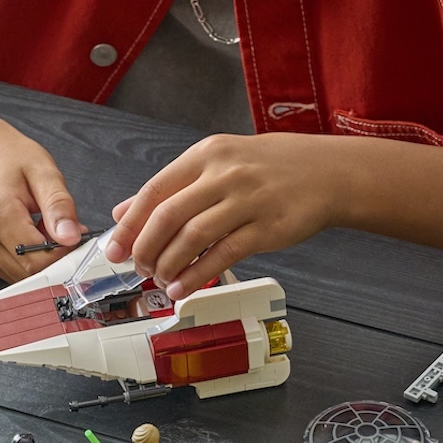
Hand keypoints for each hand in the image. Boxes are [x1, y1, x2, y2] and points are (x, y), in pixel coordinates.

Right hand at [0, 119, 85, 279]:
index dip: (63, 253)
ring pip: (18, 276)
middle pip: (28, 272)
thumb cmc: (6, 158)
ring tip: (35, 227)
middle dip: (50, 256)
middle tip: (55, 227)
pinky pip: (6, 271)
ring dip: (36, 258)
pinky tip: (19, 234)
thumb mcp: (43, 171)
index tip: (74, 235)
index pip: (38, 258)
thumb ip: (59, 206)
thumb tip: (71, 237)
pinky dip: (21, 259)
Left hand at [104, 133, 345, 297]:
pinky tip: (183, 287)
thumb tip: (122, 213)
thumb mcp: (216, 163)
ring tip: (161, 280)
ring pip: (193, 237)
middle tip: (138, 268)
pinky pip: (223, 254)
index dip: (130, 225)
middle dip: (146, 248)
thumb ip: (170, 188)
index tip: (114, 249)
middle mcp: (225, 174)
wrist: (328, 172)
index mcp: (205, 155)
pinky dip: (197, 275)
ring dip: (169, 265)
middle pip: (169, 216)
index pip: (154, 191)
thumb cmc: (268, 169)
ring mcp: (248, 200)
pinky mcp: (269, 227)